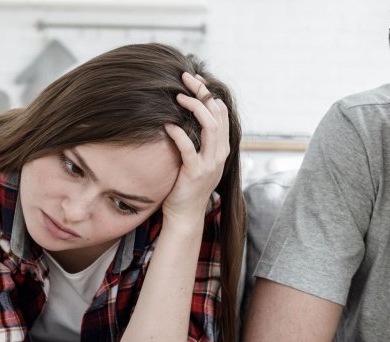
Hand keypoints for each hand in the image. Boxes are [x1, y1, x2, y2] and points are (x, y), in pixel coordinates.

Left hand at [163, 72, 229, 224]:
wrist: (185, 215)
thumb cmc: (186, 186)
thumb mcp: (198, 160)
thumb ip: (198, 141)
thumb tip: (186, 117)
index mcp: (221, 149)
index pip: (222, 113)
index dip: (209, 94)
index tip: (194, 80)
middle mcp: (220, 154)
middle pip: (218, 115)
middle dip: (203, 93)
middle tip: (186, 78)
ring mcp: (210, 164)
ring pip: (210, 127)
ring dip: (195, 108)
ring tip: (178, 97)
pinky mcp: (195, 173)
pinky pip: (189, 148)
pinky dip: (179, 134)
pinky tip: (168, 125)